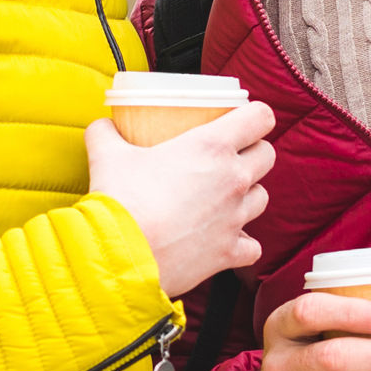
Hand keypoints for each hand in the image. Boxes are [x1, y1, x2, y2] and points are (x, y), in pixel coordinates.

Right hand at [85, 103, 275, 296]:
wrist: (122, 255)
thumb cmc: (121, 200)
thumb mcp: (107, 155)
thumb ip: (105, 133)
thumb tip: (102, 126)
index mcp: (212, 146)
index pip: (260, 117)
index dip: (255, 115)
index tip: (243, 119)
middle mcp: (233, 179)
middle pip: (267, 155)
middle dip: (253, 153)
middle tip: (230, 157)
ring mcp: (236, 217)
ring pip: (262, 197)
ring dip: (247, 195)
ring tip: (224, 197)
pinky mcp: (230, 251)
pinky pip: (253, 246)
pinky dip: (242, 243)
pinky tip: (224, 239)